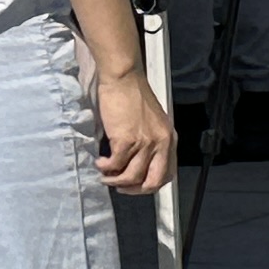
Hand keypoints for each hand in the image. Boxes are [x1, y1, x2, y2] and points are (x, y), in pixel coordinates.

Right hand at [91, 59, 174, 196]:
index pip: (167, 173)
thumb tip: (139, 161)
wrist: (124, 78)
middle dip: (135, 190)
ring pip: (131, 176)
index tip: (136, 184)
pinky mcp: (126, 140)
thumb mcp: (152, 121)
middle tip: (120, 187)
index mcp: (169, 138)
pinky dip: (105, 167)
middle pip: (153, 181)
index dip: (151, 184)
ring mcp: (145, 142)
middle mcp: (161, 143)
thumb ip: (151, 140)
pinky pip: (115, 164)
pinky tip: (100, 162)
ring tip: (105, 174)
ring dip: (115, 180)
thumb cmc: (133, 95)